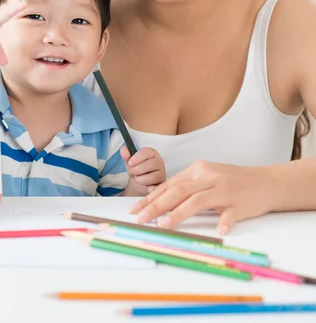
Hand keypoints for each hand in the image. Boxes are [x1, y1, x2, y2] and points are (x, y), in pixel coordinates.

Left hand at [121, 145, 165, 195]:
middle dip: (137, 170)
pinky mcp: (161, 184)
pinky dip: (150, 188)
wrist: (141, 182)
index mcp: (152, 153)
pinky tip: (146, 186)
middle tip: (132, 172)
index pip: (147, 152)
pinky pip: (156, 187)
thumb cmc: (137, 169)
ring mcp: (161, 173)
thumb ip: (127, 155)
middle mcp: (159, 162)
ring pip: (152, 177)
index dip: (137, 158)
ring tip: (137, 179)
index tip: (130, 163)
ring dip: (140, 179)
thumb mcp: (130, 161)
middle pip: (150, 164)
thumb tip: (123, 149)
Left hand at [130, 160, 272, 233]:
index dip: (150, 198)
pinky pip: (230, 213)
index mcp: (198, 170)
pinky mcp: (239, 203)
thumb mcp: (207, 178)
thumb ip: (187, 188)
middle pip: (178, 191)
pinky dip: (224, 221)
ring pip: (197, 200)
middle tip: (140, 219)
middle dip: (156, 206)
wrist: (266, 181)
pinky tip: (219, 231)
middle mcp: (208, 177)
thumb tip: (160, 202)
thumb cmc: (233, 182)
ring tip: (164, 225)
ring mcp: (224, 189)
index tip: (135, 210)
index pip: (169, 185)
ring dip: (179, 213)